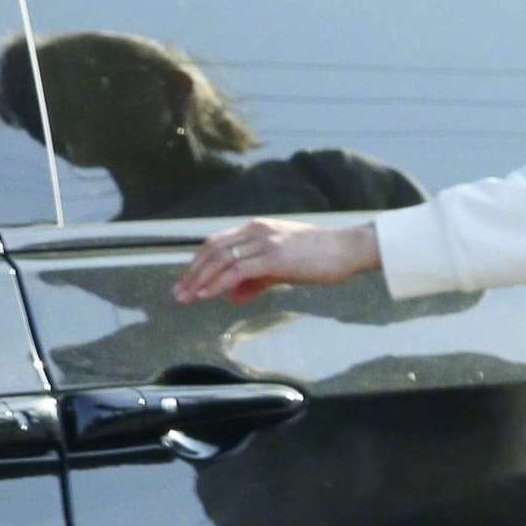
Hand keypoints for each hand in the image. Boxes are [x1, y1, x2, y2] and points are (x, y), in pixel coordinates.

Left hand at [173, 219, 378, 305]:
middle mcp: (256, 231)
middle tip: (178, 293)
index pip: (218, 242)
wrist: (347, 249)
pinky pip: (237, 270)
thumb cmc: (321, 258)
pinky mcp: (273, 257)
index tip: (187, 281)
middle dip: (192, 272)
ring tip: (186, 297)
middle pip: (212, 249)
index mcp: (257, 229)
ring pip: (220, 259)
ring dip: (200, 279)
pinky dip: (218, 283)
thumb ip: (256, 281)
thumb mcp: (283, 268)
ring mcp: (264, 242)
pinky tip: (208, 295)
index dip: (198, 262)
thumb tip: (232, 297)